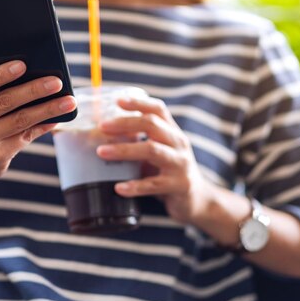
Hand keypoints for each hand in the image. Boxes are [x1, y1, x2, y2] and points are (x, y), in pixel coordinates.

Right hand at [0, 60, 76, 183]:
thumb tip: (36, 75)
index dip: (0, 74)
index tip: (23, 64)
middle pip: (5, 101)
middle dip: (34, 90)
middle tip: (56, 82)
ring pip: (20, 119)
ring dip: (47, 109)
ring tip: (68, 101)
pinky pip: (26, 136)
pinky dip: (44, 125)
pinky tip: (58, 118)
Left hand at [96, 96, 215, 223]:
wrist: (197, 199)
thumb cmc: (169, 172)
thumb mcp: (157, 152)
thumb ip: (138, 142)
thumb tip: (102, 135)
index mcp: (172, 132)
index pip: (158, 109)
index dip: (139, 103)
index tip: (118, 101)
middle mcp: (178, 143)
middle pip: (152, 124)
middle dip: (125, 123)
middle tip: (102, 127)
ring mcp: (180, 164)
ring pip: (152, 150)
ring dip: (124, 150)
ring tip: (101, 152)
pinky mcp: (179, 186)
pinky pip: (153, 184)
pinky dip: (134, 186)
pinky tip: (118, 187)